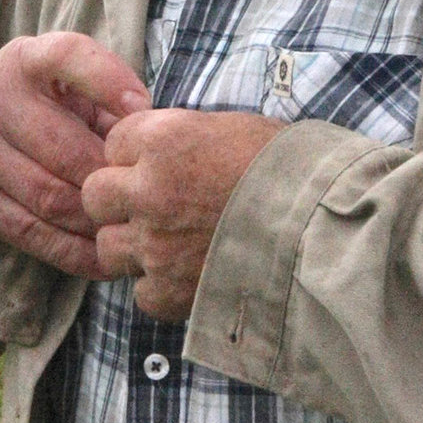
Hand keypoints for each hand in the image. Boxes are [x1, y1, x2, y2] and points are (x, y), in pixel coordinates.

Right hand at [0, 32, 151, 280]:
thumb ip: (110, 106)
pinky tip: (105, 258)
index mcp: (24, 60)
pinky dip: (74, 252)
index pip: (67, 56)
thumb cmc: (46, 111)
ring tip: (131, 231)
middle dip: (110, 177)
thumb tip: (156, 141)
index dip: (109, 80)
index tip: (144, 108)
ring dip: (96, 220)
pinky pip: (31, 233)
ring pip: (49, 196)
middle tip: (145, 197)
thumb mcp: (72, 91)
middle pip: (63, 146)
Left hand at [81, 109, 286, 320]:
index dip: (135, 156)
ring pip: (107, 246)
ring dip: (133, 247)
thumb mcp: (234, 130)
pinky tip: (190, 277)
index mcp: (164, 139)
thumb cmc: (293, 172)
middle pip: (96, 195)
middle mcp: (148, 189)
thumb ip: (185, 138)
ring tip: (171, 247)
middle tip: (154, 208)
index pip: (114, 143)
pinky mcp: (169, 290)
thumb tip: (163, 149)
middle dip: (119, 201)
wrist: (327, 229)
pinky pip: (140, 292)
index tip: (159, 166)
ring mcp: (154, 243)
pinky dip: (160, 288)